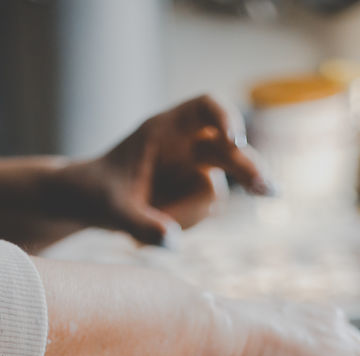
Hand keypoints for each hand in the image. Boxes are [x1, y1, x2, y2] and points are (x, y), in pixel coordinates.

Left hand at [42, 95, 271, 245]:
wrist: (88, 204)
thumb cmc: (95, 193)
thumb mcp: (110, 209)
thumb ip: (140, 224)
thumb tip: (173, 243)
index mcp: (166, 128)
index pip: (206, 107)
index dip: (225, 117)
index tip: (235, 137)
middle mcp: (186, 145)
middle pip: (230, 150)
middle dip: (251, 169)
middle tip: (270, 192)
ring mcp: (195, 170)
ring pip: (214, 193)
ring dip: (189, 213)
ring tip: (150, 222)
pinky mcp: (196, 195)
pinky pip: (205, 212)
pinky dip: (185, 223)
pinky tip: (158, 227)